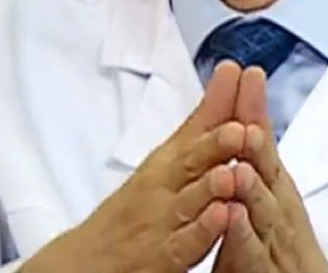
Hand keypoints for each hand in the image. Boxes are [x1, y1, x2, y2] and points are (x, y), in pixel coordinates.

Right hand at [25, 61, 245, 272]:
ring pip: (189, 201)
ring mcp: (163, 221)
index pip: (198, 127)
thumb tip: (232, 73)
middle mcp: (165, 185)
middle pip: (191, 160)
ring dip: (210, 186)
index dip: (221, 105)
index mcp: (171, 160)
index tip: (238, 73)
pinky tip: (221, 218)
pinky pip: (184, 243)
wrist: (86, 261)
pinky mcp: (162, 257)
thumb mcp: (170, 156)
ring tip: (232, 172)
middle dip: (216, 143)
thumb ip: (206, 119)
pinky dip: (201, 230)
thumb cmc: (135, 206)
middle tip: (241, 127)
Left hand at [212, 68, 327, 272]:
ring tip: (243, 147)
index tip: (247, 72)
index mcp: (271, 191)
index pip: (261, 145)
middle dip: (257, 129)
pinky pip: (251, 253)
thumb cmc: (278, 250)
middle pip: (266, 166)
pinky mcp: (263, 270)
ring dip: (253, 177)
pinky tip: (232, 214)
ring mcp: (273, 240)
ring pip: (263, 207)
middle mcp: (276, 210)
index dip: (253, 110)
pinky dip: (243, 234)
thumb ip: (255, 160)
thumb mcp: (262, 198)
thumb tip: (249, 119)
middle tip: (249, 93)